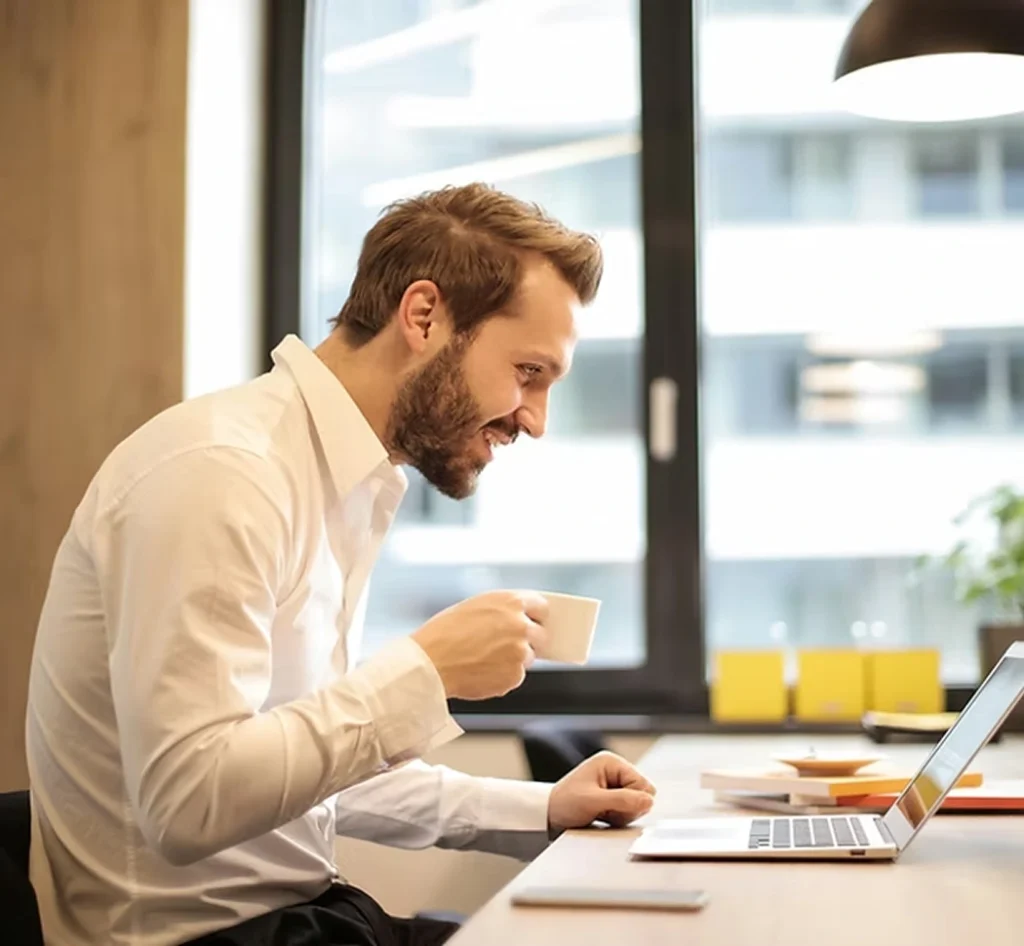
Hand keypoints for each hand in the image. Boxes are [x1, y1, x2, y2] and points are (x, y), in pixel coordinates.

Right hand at [411, 591, 548, 699]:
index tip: (533, 621)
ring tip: (483, 659)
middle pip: (540, 634)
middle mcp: (521, 626)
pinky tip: (481, 671)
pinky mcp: (514, 677)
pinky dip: (502, 676)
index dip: (534, 615)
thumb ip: (502, 610)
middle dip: (528, 640)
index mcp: (511, 602)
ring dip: (513, 660)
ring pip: (527, 658)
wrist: (430, 663)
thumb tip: (517, 618)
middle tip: (505, 645)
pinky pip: (515, 676)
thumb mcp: (475, 606)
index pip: (541, 606)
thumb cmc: (443, 634)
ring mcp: (520, 653)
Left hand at [547, 752, 656, 833]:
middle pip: (643, 794)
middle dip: (628, 808)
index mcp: (611, 762)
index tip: (613, 807)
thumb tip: (649, 801)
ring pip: (637, 804)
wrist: (548, 815)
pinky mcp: (613, 796)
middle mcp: (615, 770)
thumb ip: (622, 800)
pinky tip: (603, 817)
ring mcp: (614, 783)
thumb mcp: (592, 801)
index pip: (643, 784)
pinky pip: (629, 811)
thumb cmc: (565, 803)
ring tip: (602, 814)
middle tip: (606, 811)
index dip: (633, 801)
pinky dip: (618, 817)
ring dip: (622, 814)